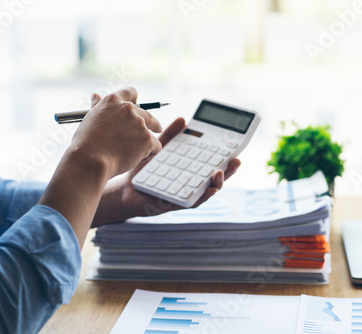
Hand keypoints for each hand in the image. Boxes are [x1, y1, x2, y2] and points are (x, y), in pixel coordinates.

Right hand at [70, 87, 161, 178]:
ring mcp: (139, 124)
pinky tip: (136, 159)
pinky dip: (149, 154)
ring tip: (129, 154)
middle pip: (147, 114)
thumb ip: (97, 107)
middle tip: (157, 129)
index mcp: (113, 101)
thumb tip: (95, 96)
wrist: (90, 160)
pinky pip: (156, 147)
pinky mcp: (148, 139)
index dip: (136, 100)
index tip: (139, 107)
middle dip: (152, 123)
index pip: (130, 92)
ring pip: (151, 134)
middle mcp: (128, 109)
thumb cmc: (86, 143)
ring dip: (144, 143)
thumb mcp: (89, 119)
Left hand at [92, 117, 240, 226]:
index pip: (210, 163)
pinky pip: (191, 202)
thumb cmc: (144, 171)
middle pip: (213, 177)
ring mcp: (184, 195)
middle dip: (228, 170)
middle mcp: (190, 183)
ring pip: (206, 191)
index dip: (224, 156)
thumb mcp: (159, 150)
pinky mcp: (174, 205)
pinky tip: (209, 189)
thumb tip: (183, 119)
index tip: (235, 146)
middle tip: (236, 160)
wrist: (124, 190)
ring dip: (217, 183)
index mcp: (189, 170)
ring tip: (221, 172)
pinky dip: (202, 196)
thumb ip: (170, 136)